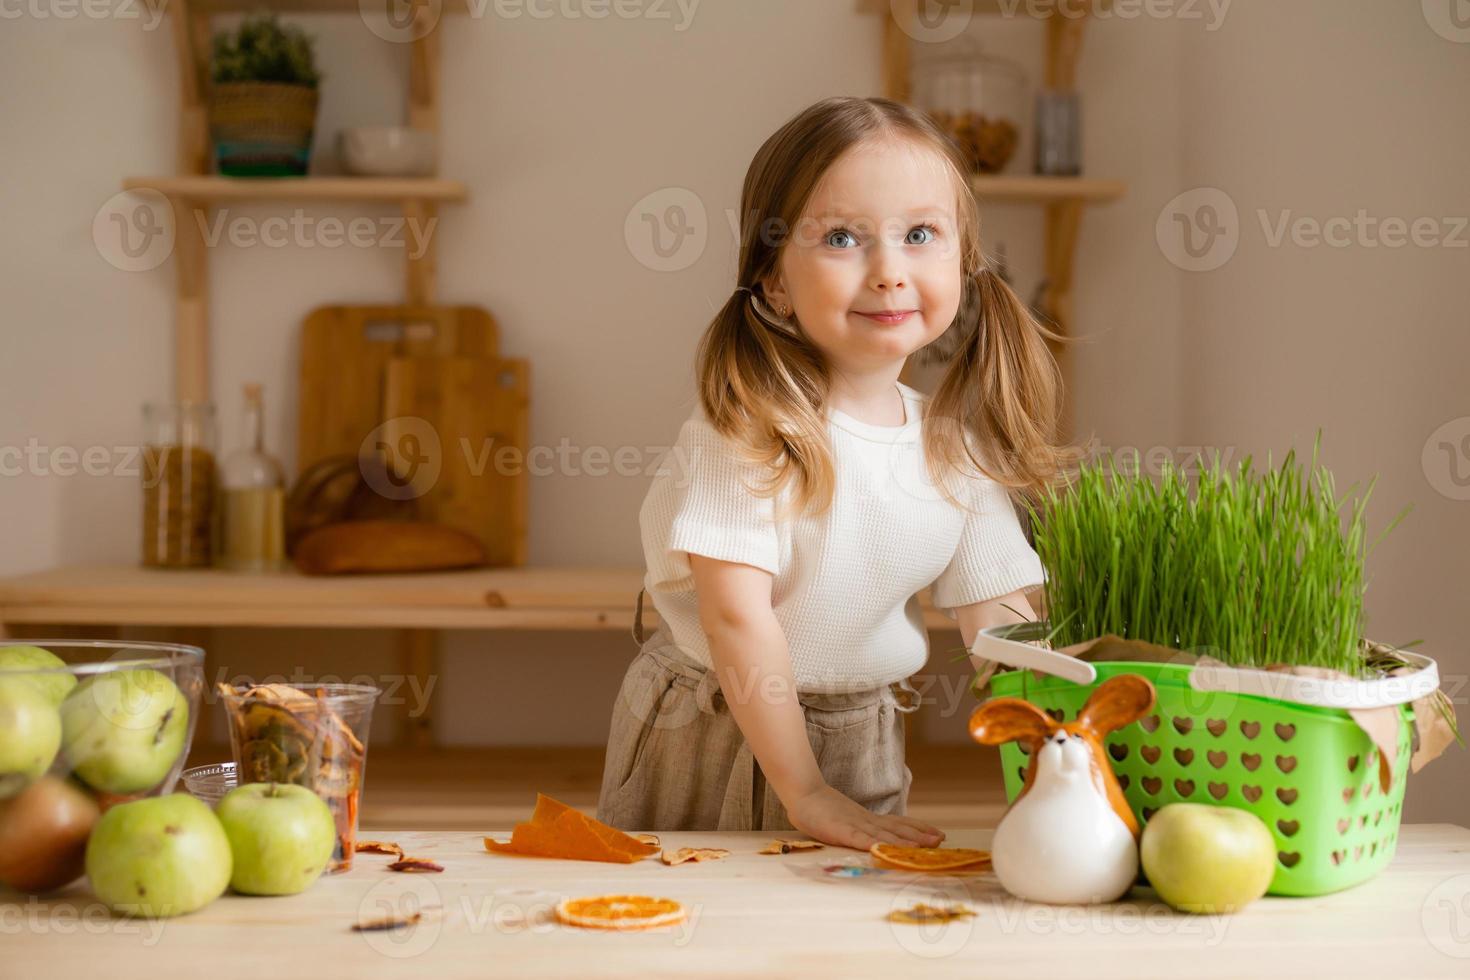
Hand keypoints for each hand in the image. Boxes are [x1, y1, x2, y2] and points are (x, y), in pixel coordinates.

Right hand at [784, 783, 944, 850]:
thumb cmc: (820, 809)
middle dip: (921, 835)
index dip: (919, 829)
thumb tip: (877, 837)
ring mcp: (854, 825)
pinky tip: (886, 849)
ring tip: (926, 844)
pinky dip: (874, 844)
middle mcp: (866, 821)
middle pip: (897, 828)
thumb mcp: (846, 819)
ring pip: (884, 834)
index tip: (939, 834)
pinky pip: (859, 839)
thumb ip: (860, 828)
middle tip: (942, 840)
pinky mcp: (840, 831)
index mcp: (868, 820)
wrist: (802, 793)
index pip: (898, 823)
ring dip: (906, 840)